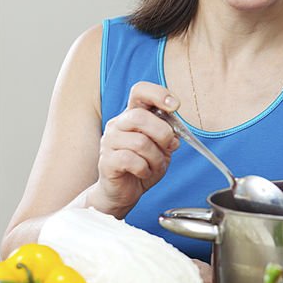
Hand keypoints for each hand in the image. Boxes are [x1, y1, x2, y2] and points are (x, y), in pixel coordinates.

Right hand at [92, 82, 180, 215]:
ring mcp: (109, 141)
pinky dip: (145, 169)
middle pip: (140, 117)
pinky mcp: (107, 161)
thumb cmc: (142, 165)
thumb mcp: (162, 148)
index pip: (140, 91)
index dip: (158, 94)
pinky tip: (143, 172)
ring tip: (154, 165)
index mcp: (132, 115)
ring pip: (140, 142)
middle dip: (163, 134)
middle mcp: (118, 124)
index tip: (175, 106)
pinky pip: (132, 161)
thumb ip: (168, 136)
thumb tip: (174, 135)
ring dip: (156, 158)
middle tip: (169, 147)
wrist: (124, 191)